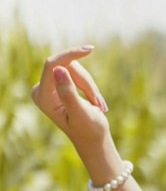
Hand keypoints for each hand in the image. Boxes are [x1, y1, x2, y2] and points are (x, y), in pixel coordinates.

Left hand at [31, 45, 119, 179]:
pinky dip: (88, 85)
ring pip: (73, 68)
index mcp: (43, 97)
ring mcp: (49, 87)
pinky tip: (94, 101)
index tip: (89, 50)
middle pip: (65, 67)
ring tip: (98, 104)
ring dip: (89, 85)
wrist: (93, 140)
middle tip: (98, 102)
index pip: (52, 65)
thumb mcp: (81, 113)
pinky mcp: (58, 84)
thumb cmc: (89, 131)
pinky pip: (75, 72)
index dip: (70, 55)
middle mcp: (41, 90)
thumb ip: (68, 93)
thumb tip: (58, 69)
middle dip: (86, 81)